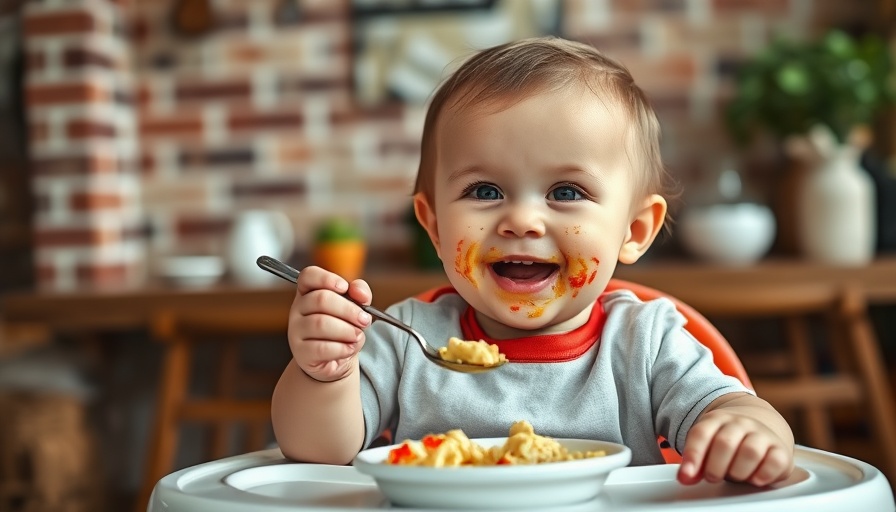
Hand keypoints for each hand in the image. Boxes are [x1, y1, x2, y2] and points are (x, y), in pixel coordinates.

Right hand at [287, 266, 372, 381]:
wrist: (335, 360)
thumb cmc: (343, 329)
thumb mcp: (355, 308)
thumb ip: (360, 294)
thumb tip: (358, 291)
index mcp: (309, 292)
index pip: (308, 276)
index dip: (326, 278)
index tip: (344, 287)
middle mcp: (298, 309)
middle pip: (320, 299)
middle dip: (349, 310)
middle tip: (364, 320)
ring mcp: (296, 330)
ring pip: (321, 323)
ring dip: (347, 330)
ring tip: (357, 336)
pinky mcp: (301, 352)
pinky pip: (321, 348)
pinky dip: (342, 348)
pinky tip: (349, 348)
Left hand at [677, 407, 793, 486]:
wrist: (760, 425)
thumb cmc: (728, 441)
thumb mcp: (707, 445)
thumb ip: (695, 462)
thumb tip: (685, 479)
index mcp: (717, 419)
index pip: (701, 434)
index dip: (692, 456)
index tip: (686, 477)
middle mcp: (740, 423)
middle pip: (725, 443)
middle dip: (715, 467)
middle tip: (712, 477)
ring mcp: (762, 434)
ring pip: (750, 452)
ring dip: (738, 472)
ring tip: (734, 476)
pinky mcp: (781, 449)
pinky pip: (775, 462)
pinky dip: (763, 475)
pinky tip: (754, 478)